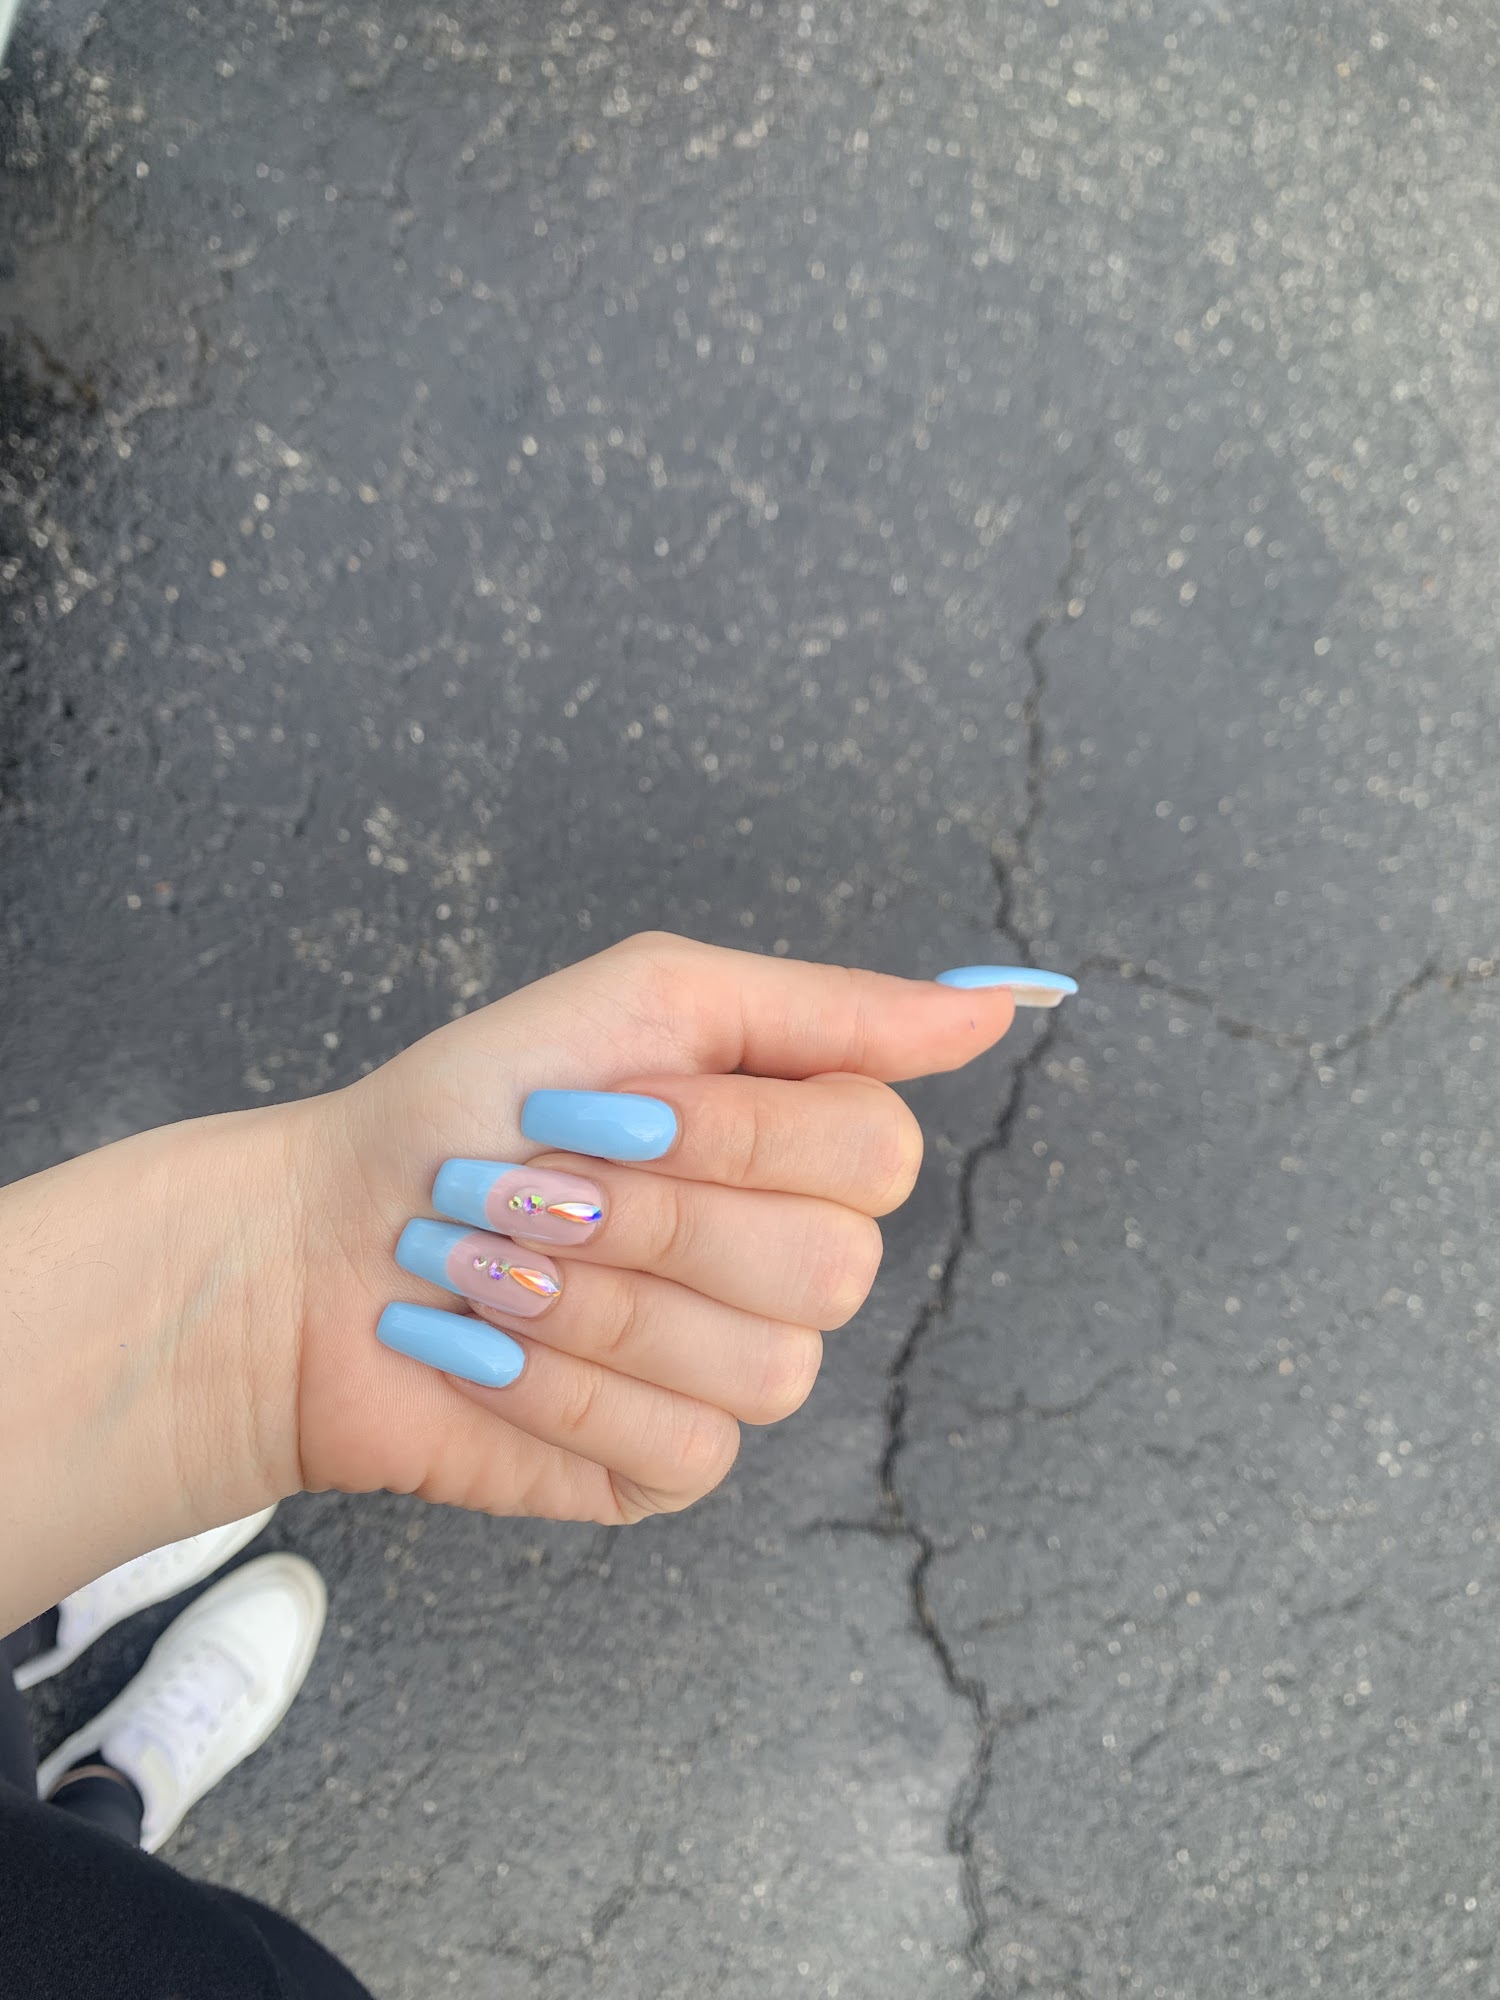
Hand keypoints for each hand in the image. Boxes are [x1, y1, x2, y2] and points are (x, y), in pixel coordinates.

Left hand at [0, 933, 1021, 1626]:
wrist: (328, 1235)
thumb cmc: (474, 1105)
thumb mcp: (648, 1004)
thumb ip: (825, 1009)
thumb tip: (992, 1005)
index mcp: (799, 1146)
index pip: (876, 1153)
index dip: (737, 1134)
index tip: (607, 1103)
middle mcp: (791, 1263)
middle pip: (831, 1266)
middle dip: (650, 1217)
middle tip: (533, 1185)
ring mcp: (736, 1372)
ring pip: (767, 1369)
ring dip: (593, 1303)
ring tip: (493, 1265)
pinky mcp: (667, 1468)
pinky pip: (685, 1447)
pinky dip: (563, 1389)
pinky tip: (492, 1350)